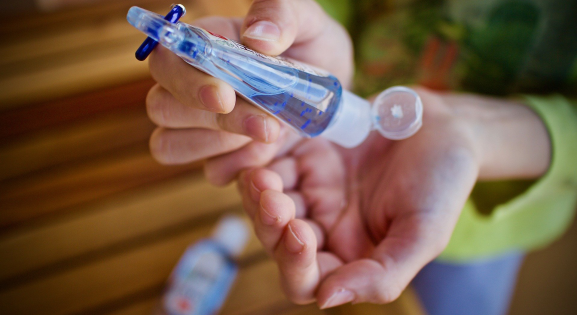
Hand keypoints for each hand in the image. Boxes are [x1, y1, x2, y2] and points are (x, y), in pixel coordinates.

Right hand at [145, 0, 352, 183]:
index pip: (165, 62)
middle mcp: (191, 86)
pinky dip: (240, 167)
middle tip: (268, 125)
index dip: (186, 83)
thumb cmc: (311, 47)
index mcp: (203, 45)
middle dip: (216, 121)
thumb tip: (257, 37)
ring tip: (271, 133)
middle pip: (162, 108)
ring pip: (169, 145)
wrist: (331, 91)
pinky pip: (211, 171)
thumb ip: (281, 15)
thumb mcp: (308, 22)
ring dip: (221, 146)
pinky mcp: (220, 156)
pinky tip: (269, 155)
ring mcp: (200, 126)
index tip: (225, 97)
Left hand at [235, 88, 550, 307]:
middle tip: (271, 194)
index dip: (293, 264)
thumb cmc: (443, 181)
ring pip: (266, 202)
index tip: (298, 232)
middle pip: (275, 240)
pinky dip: (261, 159)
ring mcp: (311, 190)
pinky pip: (272, 162)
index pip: (306, 279)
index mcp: (350, 254)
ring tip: (260, 172)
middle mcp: (324, 226)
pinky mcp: (305, 155)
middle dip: (268, 222)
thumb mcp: (423, 234)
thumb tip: (326, 299)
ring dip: (258, 193)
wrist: (443, 124)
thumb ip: (382, 275)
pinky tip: (265, 146)